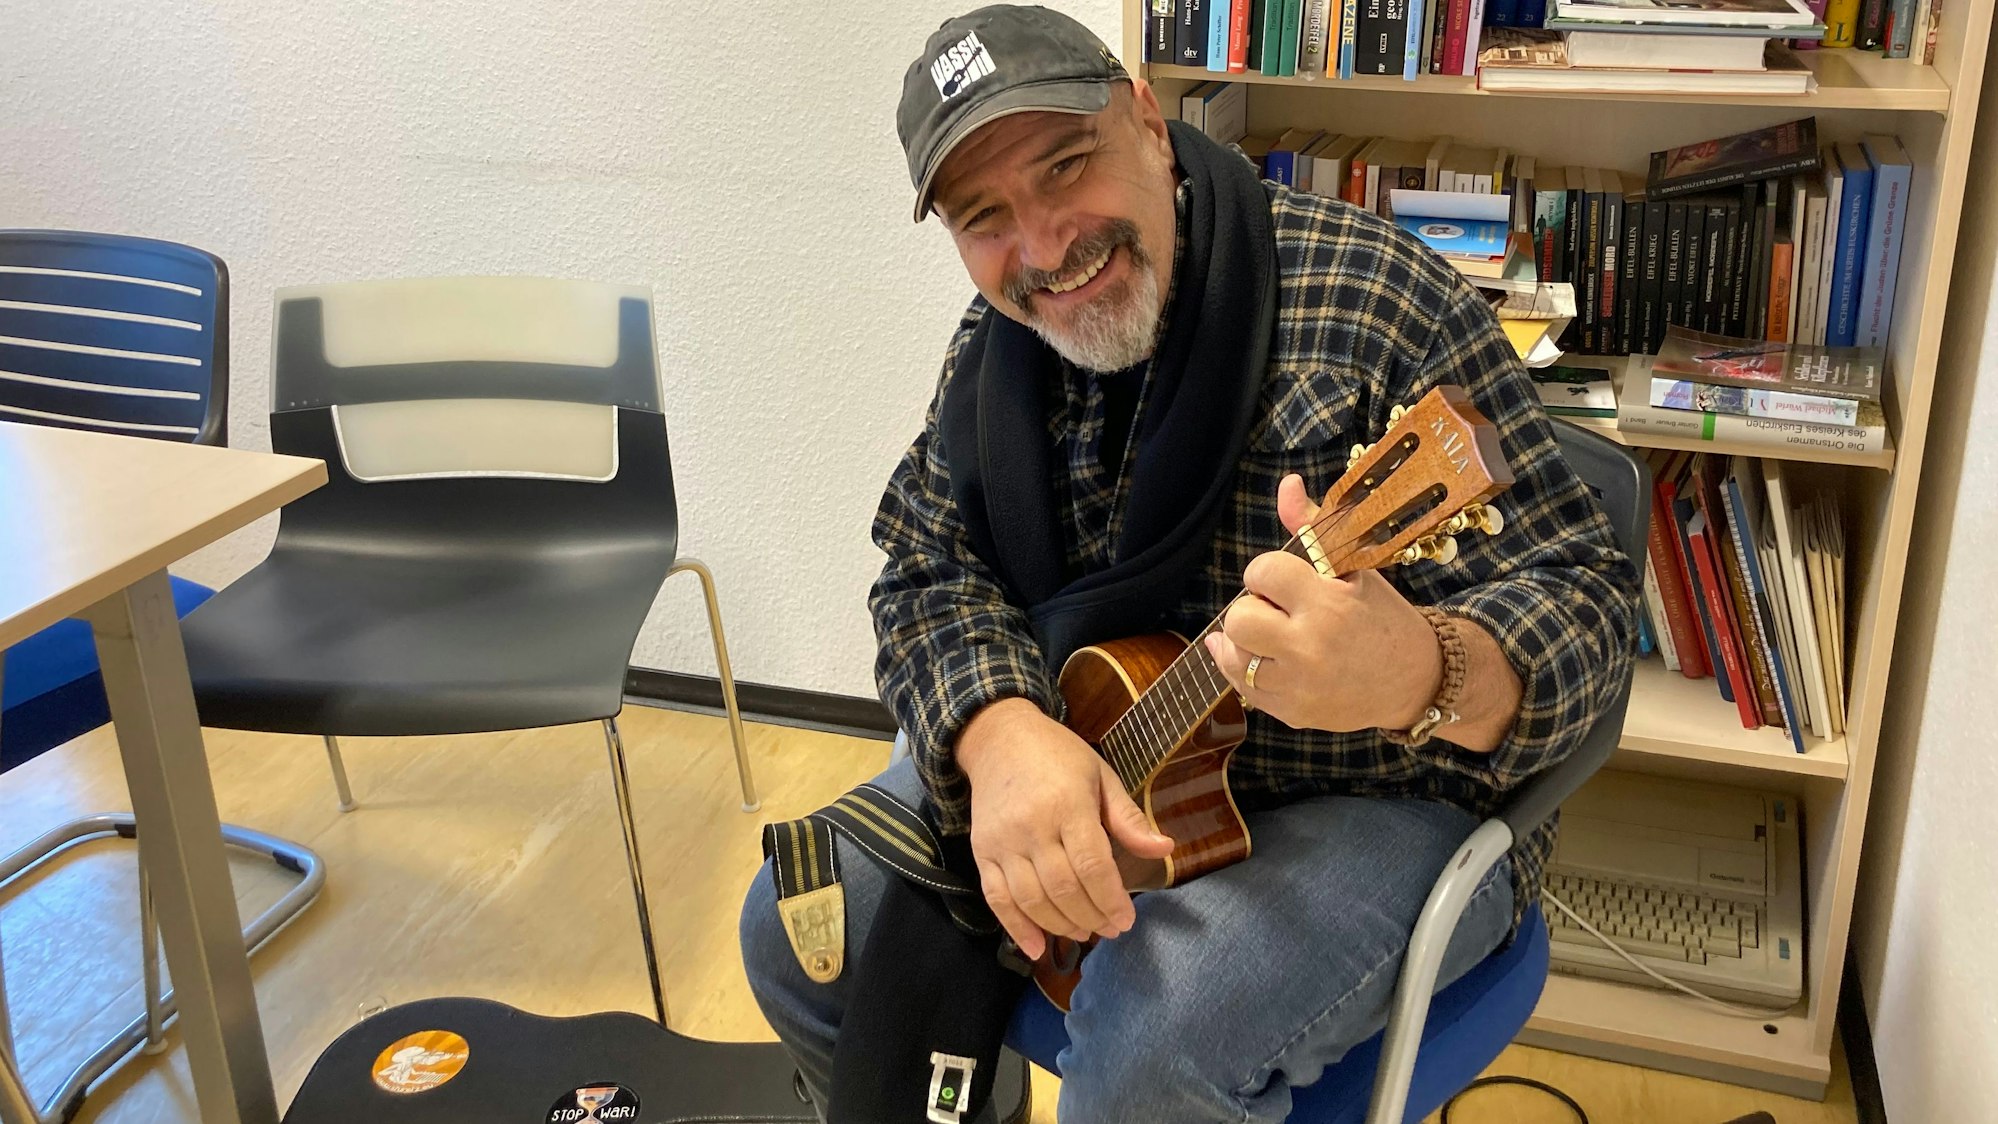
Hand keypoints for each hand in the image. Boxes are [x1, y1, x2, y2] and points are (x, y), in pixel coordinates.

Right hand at [956, 699, 1175, 960]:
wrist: (998, 738)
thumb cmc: (1058, 755)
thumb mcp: (1101, 776)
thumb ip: (1128, 818)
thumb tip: (1165, 849)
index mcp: (1068, 804)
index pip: (1092, 866)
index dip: (1111, 900)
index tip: (1126, 920)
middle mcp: (1032, 826)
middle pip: (1064, 889)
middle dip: (1092, 917)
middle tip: (1111, 929)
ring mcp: (1002, 842)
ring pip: (1032, 899)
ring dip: (1061, 926)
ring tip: (1084, 932)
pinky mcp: (981, 852)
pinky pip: (997, 898)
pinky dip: (1016, 927)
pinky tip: (1036, 948)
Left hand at [1204, 473, 1443, 733]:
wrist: (1415, 680)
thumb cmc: (1381, 617)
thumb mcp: (1354, 568)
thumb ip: (1312, 527)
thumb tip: (1288, 484)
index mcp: (1328, 604)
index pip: (1262, 572)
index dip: (1267, 572)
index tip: (1282, 579)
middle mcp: (1310, 647)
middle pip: (1238, 618)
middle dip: (1252, 607)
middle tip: (1276, 609)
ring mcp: (1300, 686)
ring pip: (1234, 655)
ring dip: (1246, 639)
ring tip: (1271, 633)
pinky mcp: (1293, 713)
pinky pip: (1242, 688)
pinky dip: (1243, 667)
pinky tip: (1257, 654)